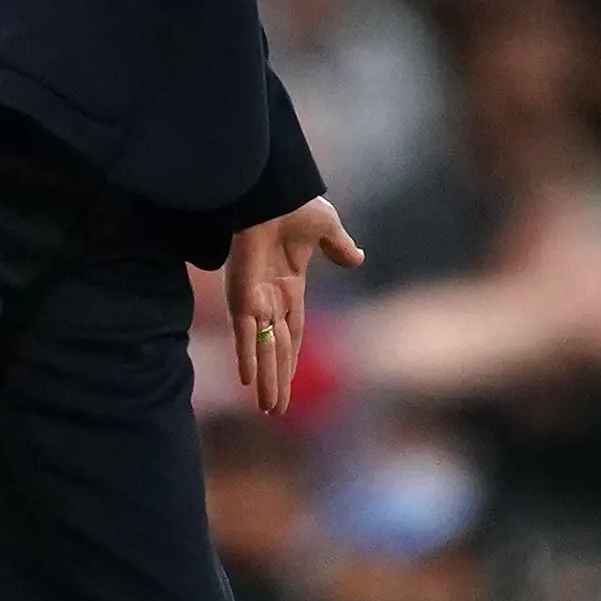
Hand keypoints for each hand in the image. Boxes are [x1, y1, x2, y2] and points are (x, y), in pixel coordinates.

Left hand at [224, 195, 364, 416]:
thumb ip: (338, 247)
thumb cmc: (291, 202)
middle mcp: (270, 297)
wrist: (268, 189)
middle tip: (276, 410)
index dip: (291, 357)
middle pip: (278, 348)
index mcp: (288, 285)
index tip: (288, 381)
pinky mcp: (242, 293)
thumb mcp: (324, 227)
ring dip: (265, 379)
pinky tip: (248, 380)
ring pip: (263, 348)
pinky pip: (246, 332)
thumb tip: (358, 258)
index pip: (293, 330)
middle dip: (277, 379)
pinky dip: (248, 355)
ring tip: (268, 409)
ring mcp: (254, 297)